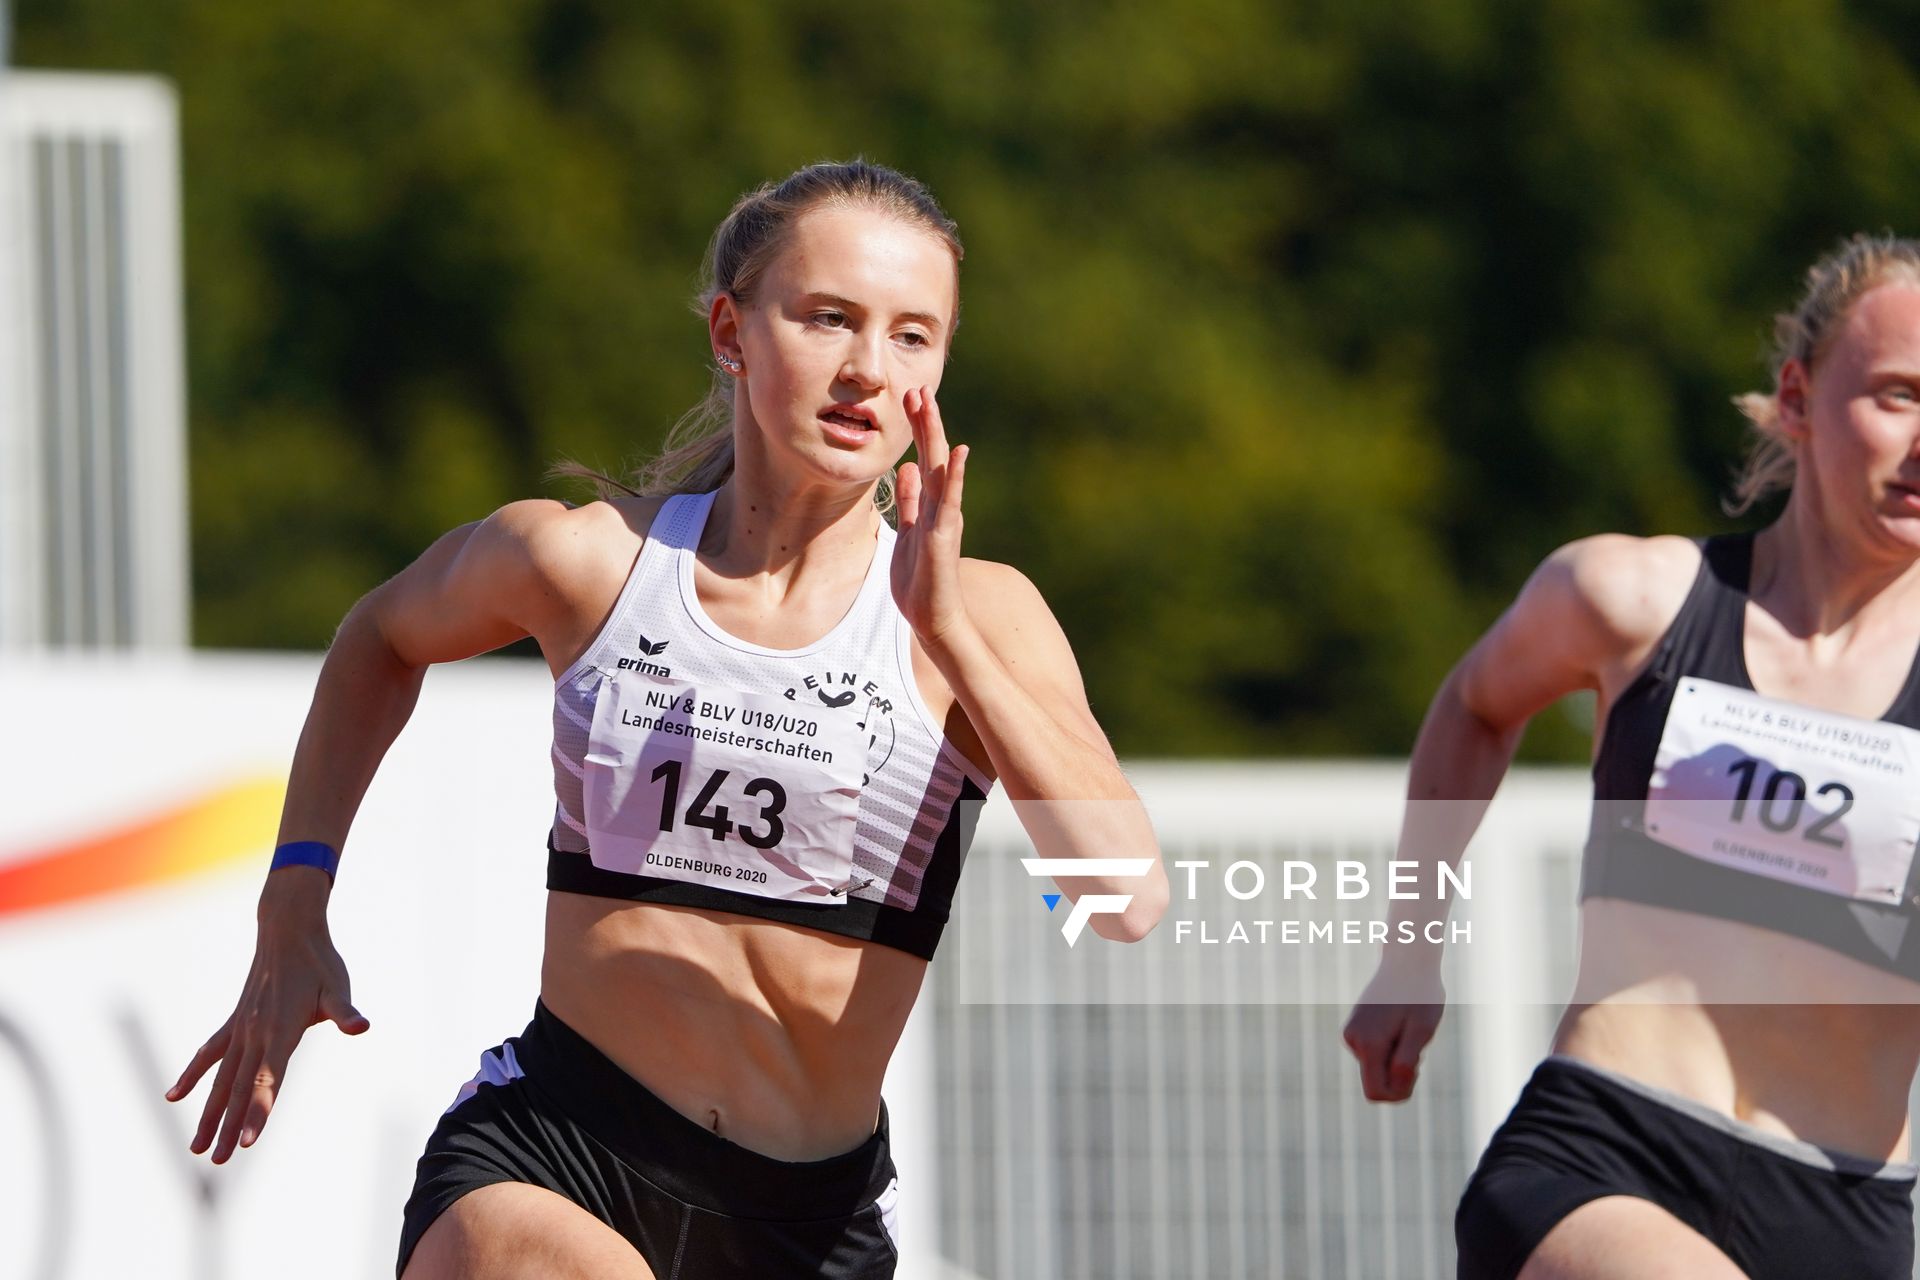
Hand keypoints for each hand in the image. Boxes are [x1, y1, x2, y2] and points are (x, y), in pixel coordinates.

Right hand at [166, 897, 367, 1162]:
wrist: (287, 930)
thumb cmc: (319, 962)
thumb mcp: (337, 987)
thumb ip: (345, 1013)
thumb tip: (362, 1027)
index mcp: (281, 1031)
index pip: (268, 1081)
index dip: (259, 1112)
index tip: (249, 1143)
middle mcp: (255, 1034)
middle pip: (240, 1089)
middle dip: (229, 1128)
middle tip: (218, 1162)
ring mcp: (240, 1029)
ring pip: (221, 1079)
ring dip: (209, 1113)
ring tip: (197, 1148)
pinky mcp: (234, 1022)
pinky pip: (208, 1053)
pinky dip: (192, 1074)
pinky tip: (173, 1096)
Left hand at [891, 386, 971, 647]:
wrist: (932, 618)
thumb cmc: (919, 581)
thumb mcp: (907, 532)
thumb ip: (910, 501)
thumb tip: (905, 469)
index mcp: (930, 504)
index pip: (925, 459)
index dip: (918, 429)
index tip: (909, 398)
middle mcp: (942, 506)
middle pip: (934, 456)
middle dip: (925, 422)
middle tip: (918, 387)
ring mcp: (945, 519)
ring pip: (942, 469)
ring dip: (935, 436)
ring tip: (929, 405)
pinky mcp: (945, 536)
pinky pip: (950, 501)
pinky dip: (956, 476)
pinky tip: (959, 452)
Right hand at [1342, 958, 1445, 1101]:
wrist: (1407, 960)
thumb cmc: (1420, 994)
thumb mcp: (1422, 1030)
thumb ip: (1407, 1061)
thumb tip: (1395, 1085)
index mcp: (1368, 1043)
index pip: (1377, 1092)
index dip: (1400, 1093)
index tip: (1417, 1070)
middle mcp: (1353, 1041)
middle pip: (1377, 1082)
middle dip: (1400, 1074)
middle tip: (1417, 1045)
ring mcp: (1352, 1034)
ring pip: (1377, 1068)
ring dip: (1397, 1058)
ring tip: (1408, 1029)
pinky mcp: (1356, 1028)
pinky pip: (1375, 1055)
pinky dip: (1392, 1048)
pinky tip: (1400, 1025)